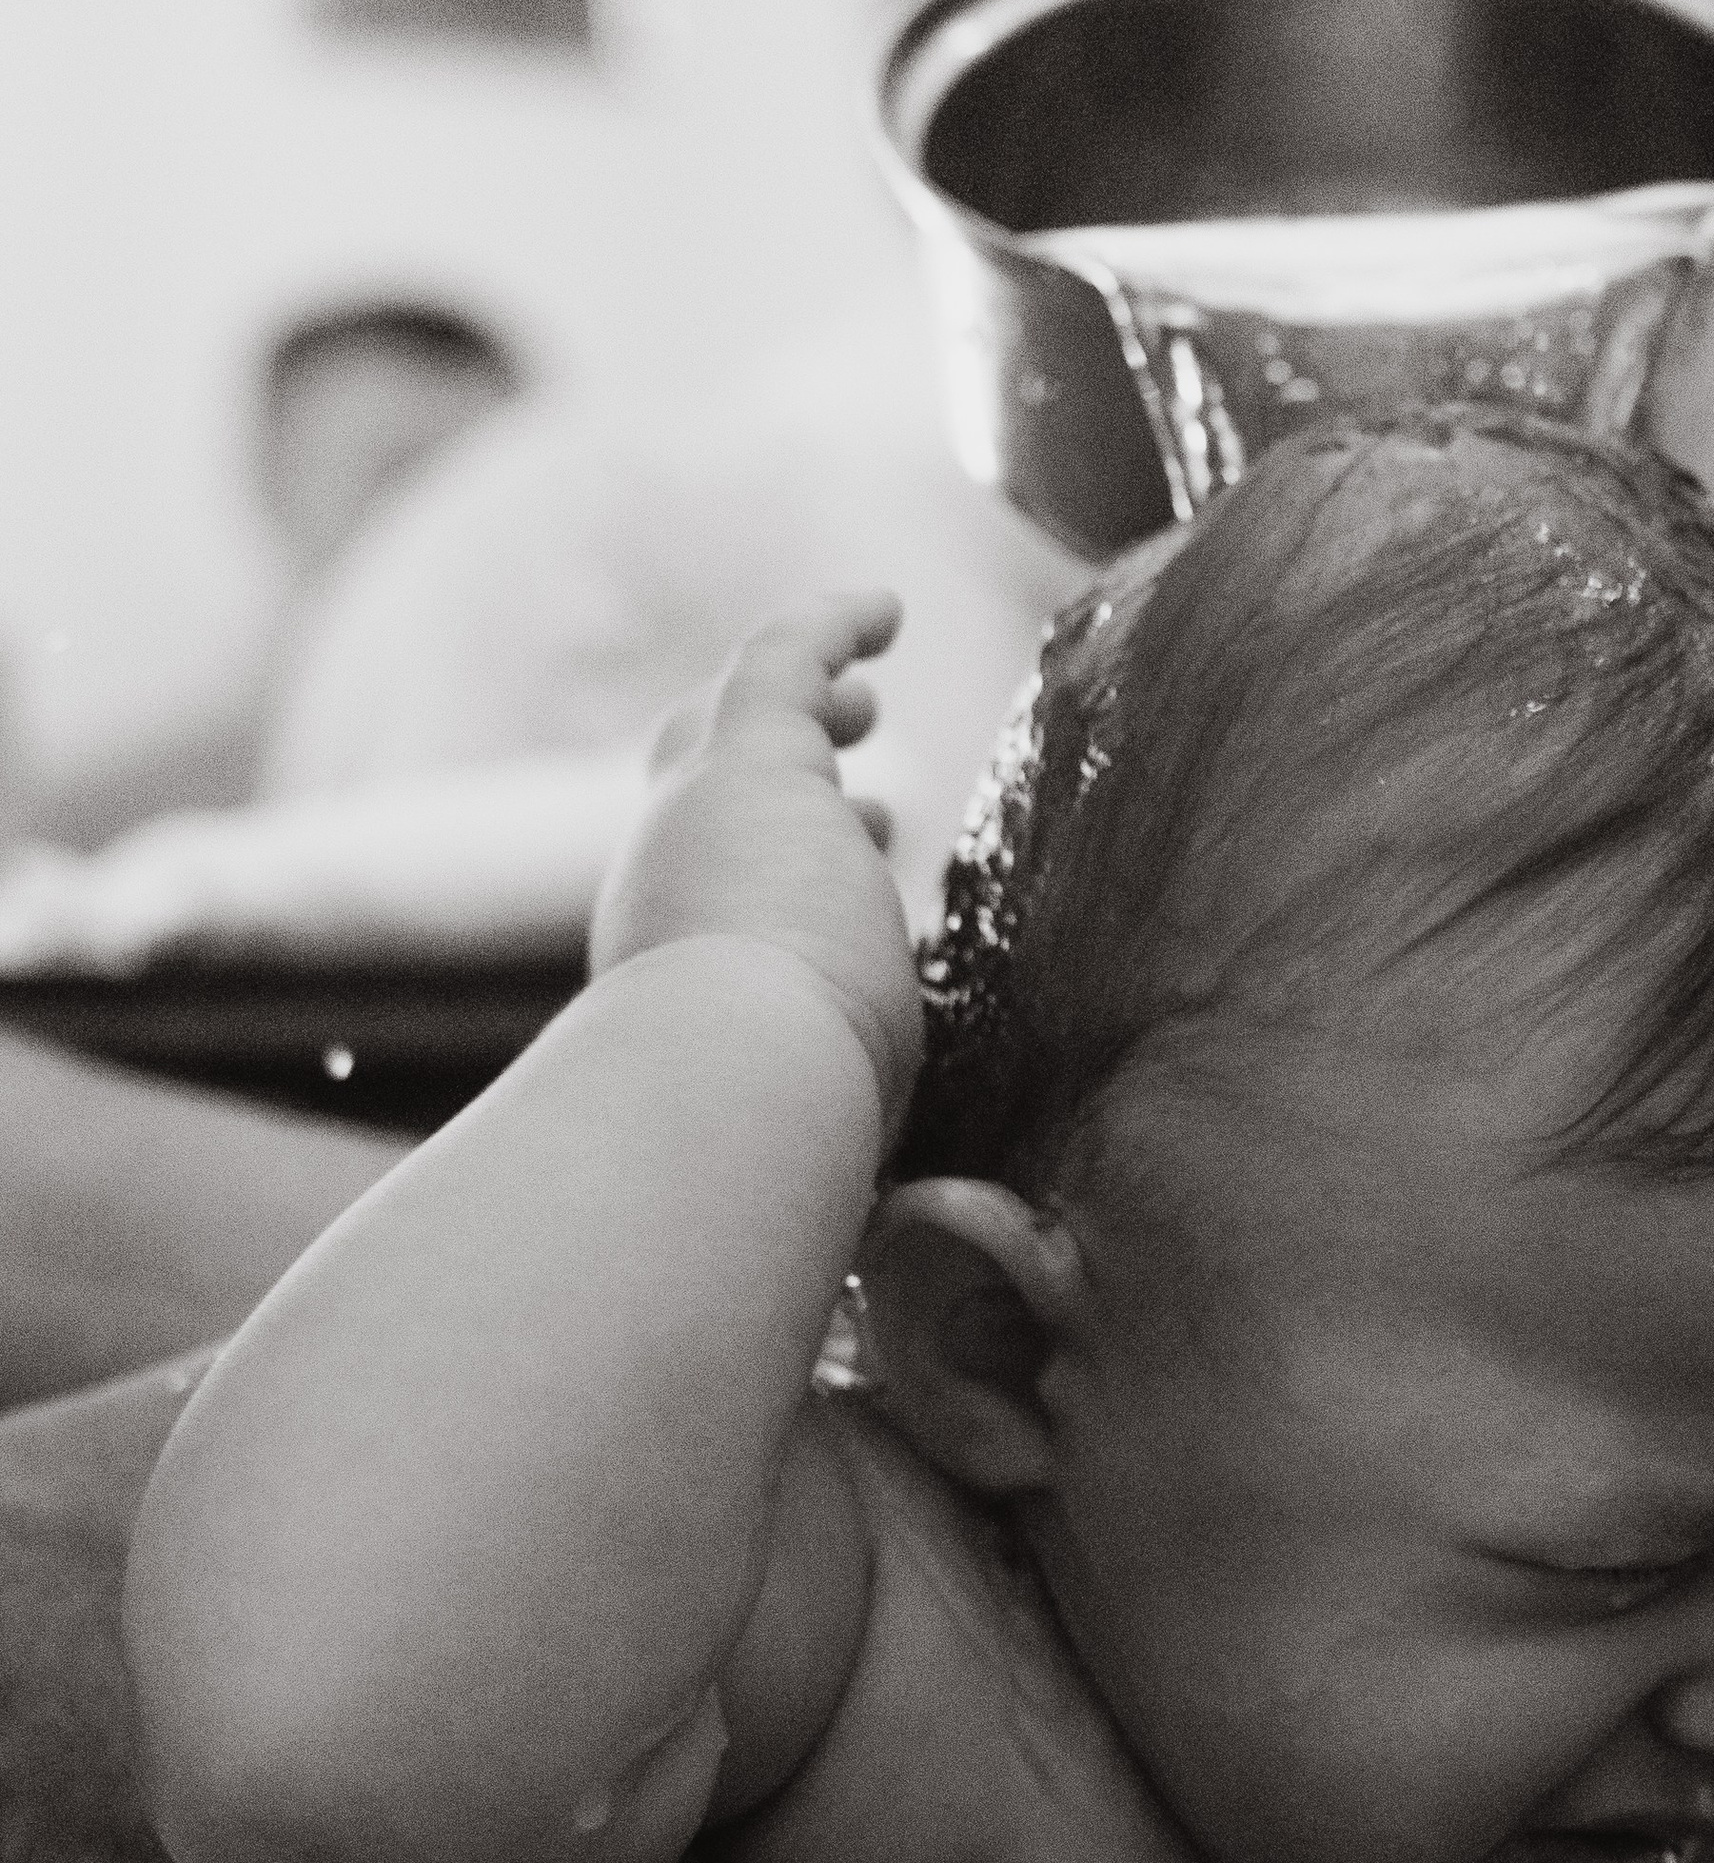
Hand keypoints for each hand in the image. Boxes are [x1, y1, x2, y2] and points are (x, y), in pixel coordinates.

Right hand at [591, 598, 925, 1113]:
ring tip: (866, 691)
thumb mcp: (812, 1147)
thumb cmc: (768, 1158)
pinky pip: (782, 661)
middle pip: (693, 790)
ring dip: (804, 703)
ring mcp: (700, 823)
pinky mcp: (751, 767)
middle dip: (765, 765)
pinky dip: (827, 627)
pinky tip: (885, 606)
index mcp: (669, 980)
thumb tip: (899, 1256)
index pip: (713, 898)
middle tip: (845, 746)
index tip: (863, 851)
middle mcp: (665, 890)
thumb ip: (848, 1156)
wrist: (724, 1101)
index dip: (781, 865)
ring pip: (735, 725)